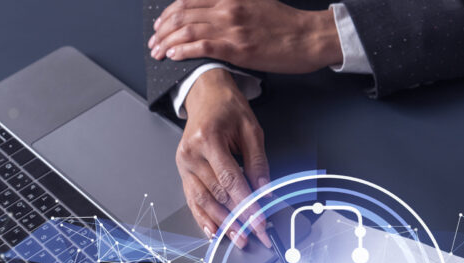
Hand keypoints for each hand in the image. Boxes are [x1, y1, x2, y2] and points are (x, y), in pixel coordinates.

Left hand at [148, 0, 342, 72]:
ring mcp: (231, 28)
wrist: (309, 37)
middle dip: (162, 29)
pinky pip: (201, 47)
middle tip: (154, 42)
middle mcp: (227, 8)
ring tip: (158, 52)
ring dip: (167, 42)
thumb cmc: (287, 25)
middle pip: (182, 14)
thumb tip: (215, 15)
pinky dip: (183, 50)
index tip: (160, 24)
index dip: (168, 13)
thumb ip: (233, 6)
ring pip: (187, 30)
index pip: (188, 0)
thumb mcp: (256, 4)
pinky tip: (173, 56)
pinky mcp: (237, 48)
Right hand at [177, 68, 270, 248]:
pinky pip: (192, 199)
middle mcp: (191, 153)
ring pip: (202, 201)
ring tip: (237, 238)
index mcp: (208, 139)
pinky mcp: (183, 172)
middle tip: (254, 234)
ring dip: (221, 223)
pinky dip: (203, 217)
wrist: (206, 96)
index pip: (230, 180)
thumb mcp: (251, 130)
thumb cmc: (228, 108)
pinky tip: (214, 231)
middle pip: (217, 194)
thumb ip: (258, 162)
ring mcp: (184, 164)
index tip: (260, 221)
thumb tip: (265, 191)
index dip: (247, 204)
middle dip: (238, 218)